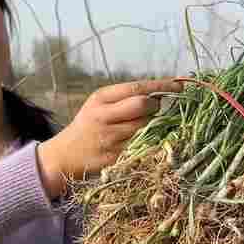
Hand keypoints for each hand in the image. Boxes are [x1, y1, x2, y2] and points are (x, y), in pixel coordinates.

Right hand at [37, 78, 182, 197]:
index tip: (180, 85)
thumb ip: (124, 98)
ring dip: (154, 127)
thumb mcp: (98, 105)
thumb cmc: (88, 126)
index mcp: (100, 99)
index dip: (162, 86)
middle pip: (143, 105)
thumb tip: (161, 94)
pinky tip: (146, 142)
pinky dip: (149, 144)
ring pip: (145, 128)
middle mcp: (103, 117)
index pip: (137, 88)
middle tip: (156, 110)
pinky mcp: (114, 157)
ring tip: (147, 127)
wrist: (63, 156)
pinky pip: (142, 147)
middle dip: (156, 106)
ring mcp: (109, 139)